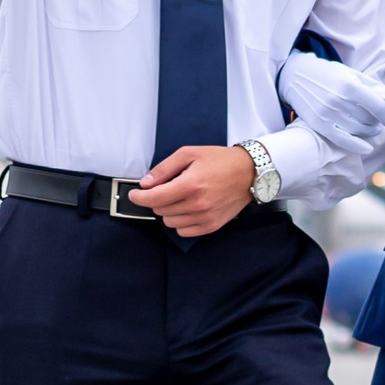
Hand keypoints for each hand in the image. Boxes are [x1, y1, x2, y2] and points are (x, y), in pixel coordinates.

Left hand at [128, 144, 255, 236]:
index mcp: (190, 184)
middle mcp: (197, 204)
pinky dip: (180, 221)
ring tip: (181, 197)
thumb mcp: (189, 154)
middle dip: (158, 199)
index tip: (134, 194)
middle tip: (168, 187)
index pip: (154, 199)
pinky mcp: (211, 226)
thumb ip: (165, 168)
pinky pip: (183, 231)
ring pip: (170, 222)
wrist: (249, 173)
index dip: (139, 197)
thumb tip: (146, 183)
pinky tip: (188, 208)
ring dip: (169, 210)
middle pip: (160, 210)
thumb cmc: (221, 161)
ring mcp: (205, 217)